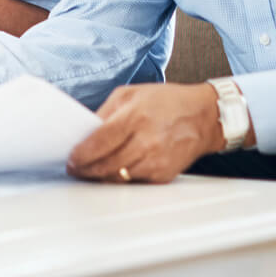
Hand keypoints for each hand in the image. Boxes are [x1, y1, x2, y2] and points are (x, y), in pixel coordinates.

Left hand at [67, 83, 222, 183]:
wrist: (204, 117)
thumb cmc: (166, 102)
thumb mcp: (130, 94)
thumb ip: (105, 112)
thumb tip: (84, 132)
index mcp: (134, 117)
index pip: (99, 143)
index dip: (80, 155)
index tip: (71, 159)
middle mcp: (146, 141)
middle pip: (105, 164)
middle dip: (85, 170)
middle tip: (75, 169)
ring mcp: (156, 160)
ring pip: (118, 177)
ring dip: (100, 176)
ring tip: (90, 171)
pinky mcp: (164, 174)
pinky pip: (134, 182)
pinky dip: (121, 178)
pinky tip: (114, 171)